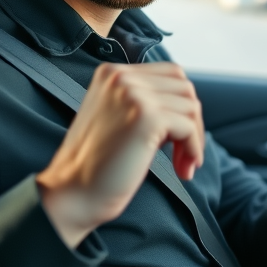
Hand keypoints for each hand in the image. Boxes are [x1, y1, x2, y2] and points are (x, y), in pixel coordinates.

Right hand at [36, 62, 204, 245]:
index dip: (181, 106)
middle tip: (185, 155)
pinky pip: (188, 126)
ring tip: (183, 165)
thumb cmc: (95, 164)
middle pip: (184, 87)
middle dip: (192, 121)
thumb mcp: (117, 116)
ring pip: (190, 106)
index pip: (170, 74)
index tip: (177, 138)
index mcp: (111, 72)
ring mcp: (133, 94)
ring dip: (194, 139)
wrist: (71, 194)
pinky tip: (182, 170)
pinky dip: (193, 149)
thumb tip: (187, 105)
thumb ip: (143, 101)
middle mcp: (121, 76)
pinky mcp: (146, 116)